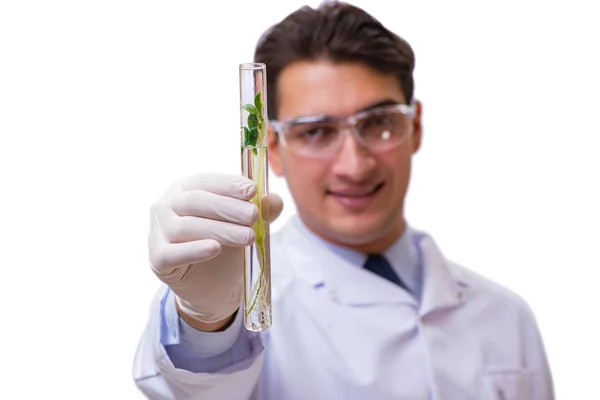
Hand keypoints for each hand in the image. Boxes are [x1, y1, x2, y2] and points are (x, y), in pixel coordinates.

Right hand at [148, 172, 283, 326]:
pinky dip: (194, 250)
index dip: (228, 184)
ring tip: (249, 237)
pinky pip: (172, 253)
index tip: (252, 190)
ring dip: (220, 230)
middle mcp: (165, 206)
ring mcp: (157, 232)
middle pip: (195, 201)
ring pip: (186, 226)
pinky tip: (214, 248)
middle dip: (228, 207)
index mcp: (185, 189)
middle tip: (254, 216)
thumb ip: (260, 211)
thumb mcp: (244, 226)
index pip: (204, 181)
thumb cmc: (225, 247)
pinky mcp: (157, 258)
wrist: (212, 288)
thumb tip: (274, 200)